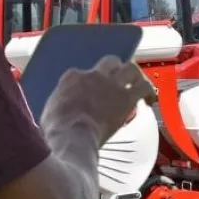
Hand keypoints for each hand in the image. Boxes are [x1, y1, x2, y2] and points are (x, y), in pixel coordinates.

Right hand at [40, 54, 156, 149]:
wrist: (72, 136)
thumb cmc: (57, 130)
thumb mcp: (49, 112)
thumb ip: (59, 105)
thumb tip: (60, 114)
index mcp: (72, 77)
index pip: (83, 72)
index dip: (91, 81)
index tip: (93, 92)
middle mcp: (93, 75)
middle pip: (110, 62)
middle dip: (116, 68)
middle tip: (120, 80)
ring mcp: (111, 84)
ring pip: (130, 68)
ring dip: (135, 75)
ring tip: (138, 84)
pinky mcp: (126, 97)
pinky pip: (144, 87)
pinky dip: (149, 91)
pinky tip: (150, 100)